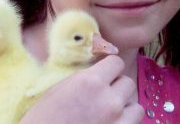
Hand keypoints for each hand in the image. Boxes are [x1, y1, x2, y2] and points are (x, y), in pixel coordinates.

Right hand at [19, 55, 143, 123]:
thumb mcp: (59, 89)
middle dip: (117, 88)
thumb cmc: (43, 118)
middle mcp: (108, 99)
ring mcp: (117, 121)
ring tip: (111, 113)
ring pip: (136, 106)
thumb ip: (83, 79)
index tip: (105, 74)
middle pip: (128, 83)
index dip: (110, 68)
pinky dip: (126, 123)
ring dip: (125, 108)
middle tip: (104, 96)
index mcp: (90, 81)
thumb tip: (99, 73)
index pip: (117, 63)